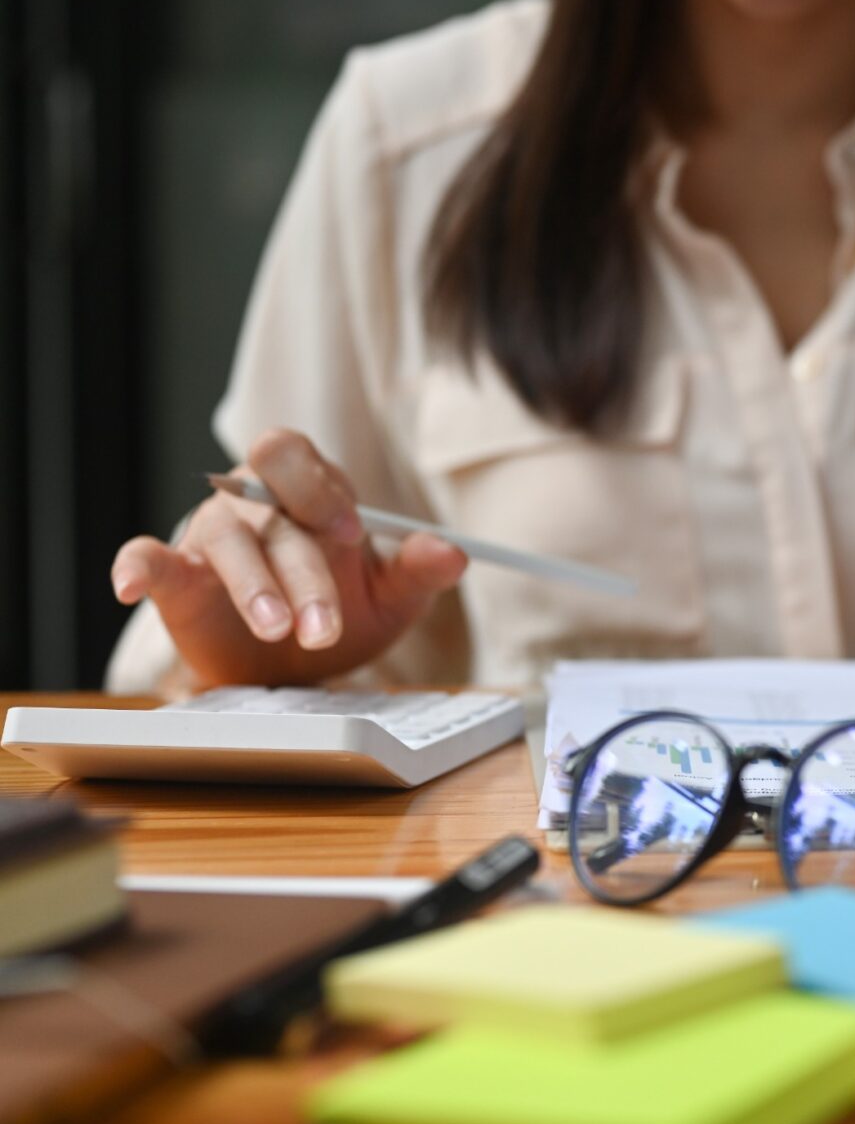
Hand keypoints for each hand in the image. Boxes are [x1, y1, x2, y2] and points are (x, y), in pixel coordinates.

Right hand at [110, 429, 467, 687]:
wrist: (301, 666)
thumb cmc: (346, 611)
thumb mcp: (392, 596)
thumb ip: (419, 570)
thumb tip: (454, 552)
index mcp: (309, 492)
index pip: (296, 457)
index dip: (317, 486)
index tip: (348, 532)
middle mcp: (258, 506)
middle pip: (269, 509)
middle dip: (302, 567)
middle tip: (325, 625)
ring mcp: (215, 539)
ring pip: (224, 539)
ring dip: (252, 584)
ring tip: (278, 627)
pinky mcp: (179, 581)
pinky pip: (147, 559)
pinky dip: (137, 566)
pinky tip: (131, 586)